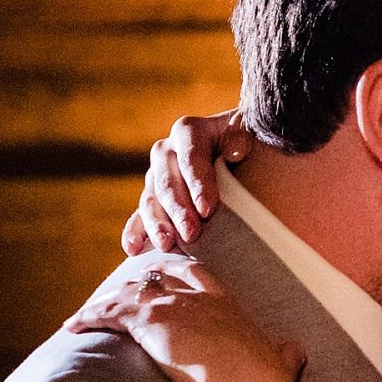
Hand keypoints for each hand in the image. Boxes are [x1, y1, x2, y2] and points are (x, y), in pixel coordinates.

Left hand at [68, 255, 301, 381]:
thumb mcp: (280, 363)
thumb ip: (286, 356)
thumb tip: (297, 353)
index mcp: (227, 306)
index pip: (200, 278)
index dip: (181, 277)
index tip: (168, 279)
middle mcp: (196, 298)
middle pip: (160, 277)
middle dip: (139, 282)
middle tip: (121, 291)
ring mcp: (170, 305)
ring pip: (128, 293)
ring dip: (105, 303)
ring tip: (86, 315)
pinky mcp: (146, 319)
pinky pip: (108, 312)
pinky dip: (88, 317)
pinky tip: (73, 326)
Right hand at [124, 109, 253, 253]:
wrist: (240, 155)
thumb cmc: (248, 146)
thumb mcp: (249, 134)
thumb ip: (242, 138)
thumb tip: (235, 151)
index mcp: (188, 132)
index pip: (191, 157)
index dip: (197, 183)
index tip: (208, 209)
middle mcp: (166, 152)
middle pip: (167, 182)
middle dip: (178, 210)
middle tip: (191, 234)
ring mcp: (156, 177)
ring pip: (150, 201)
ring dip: (156, 225)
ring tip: (166, 244)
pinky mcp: (153, 201)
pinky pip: (139, 217)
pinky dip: (135, 233)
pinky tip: (132, 249)